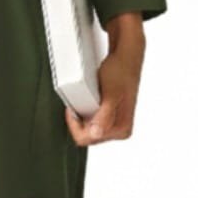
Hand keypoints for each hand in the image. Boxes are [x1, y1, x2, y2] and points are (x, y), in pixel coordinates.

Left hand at [64, 19, 143, 145]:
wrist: (125, 60)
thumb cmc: (119, 72)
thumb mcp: (111, 93)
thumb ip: (104, 115)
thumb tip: (97, 133)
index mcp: (122, 129)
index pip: (87, 138)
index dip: (75, 124)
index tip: (72, 109)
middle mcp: (120, 130)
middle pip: (87, 137)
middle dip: (79, 121)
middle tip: (80, 101)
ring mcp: (115, 125)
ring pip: (88, 130)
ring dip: (82, 116)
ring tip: (86, 99)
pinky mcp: (110, 118)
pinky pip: (90, 122)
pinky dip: (85, 112)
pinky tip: (89, 100)